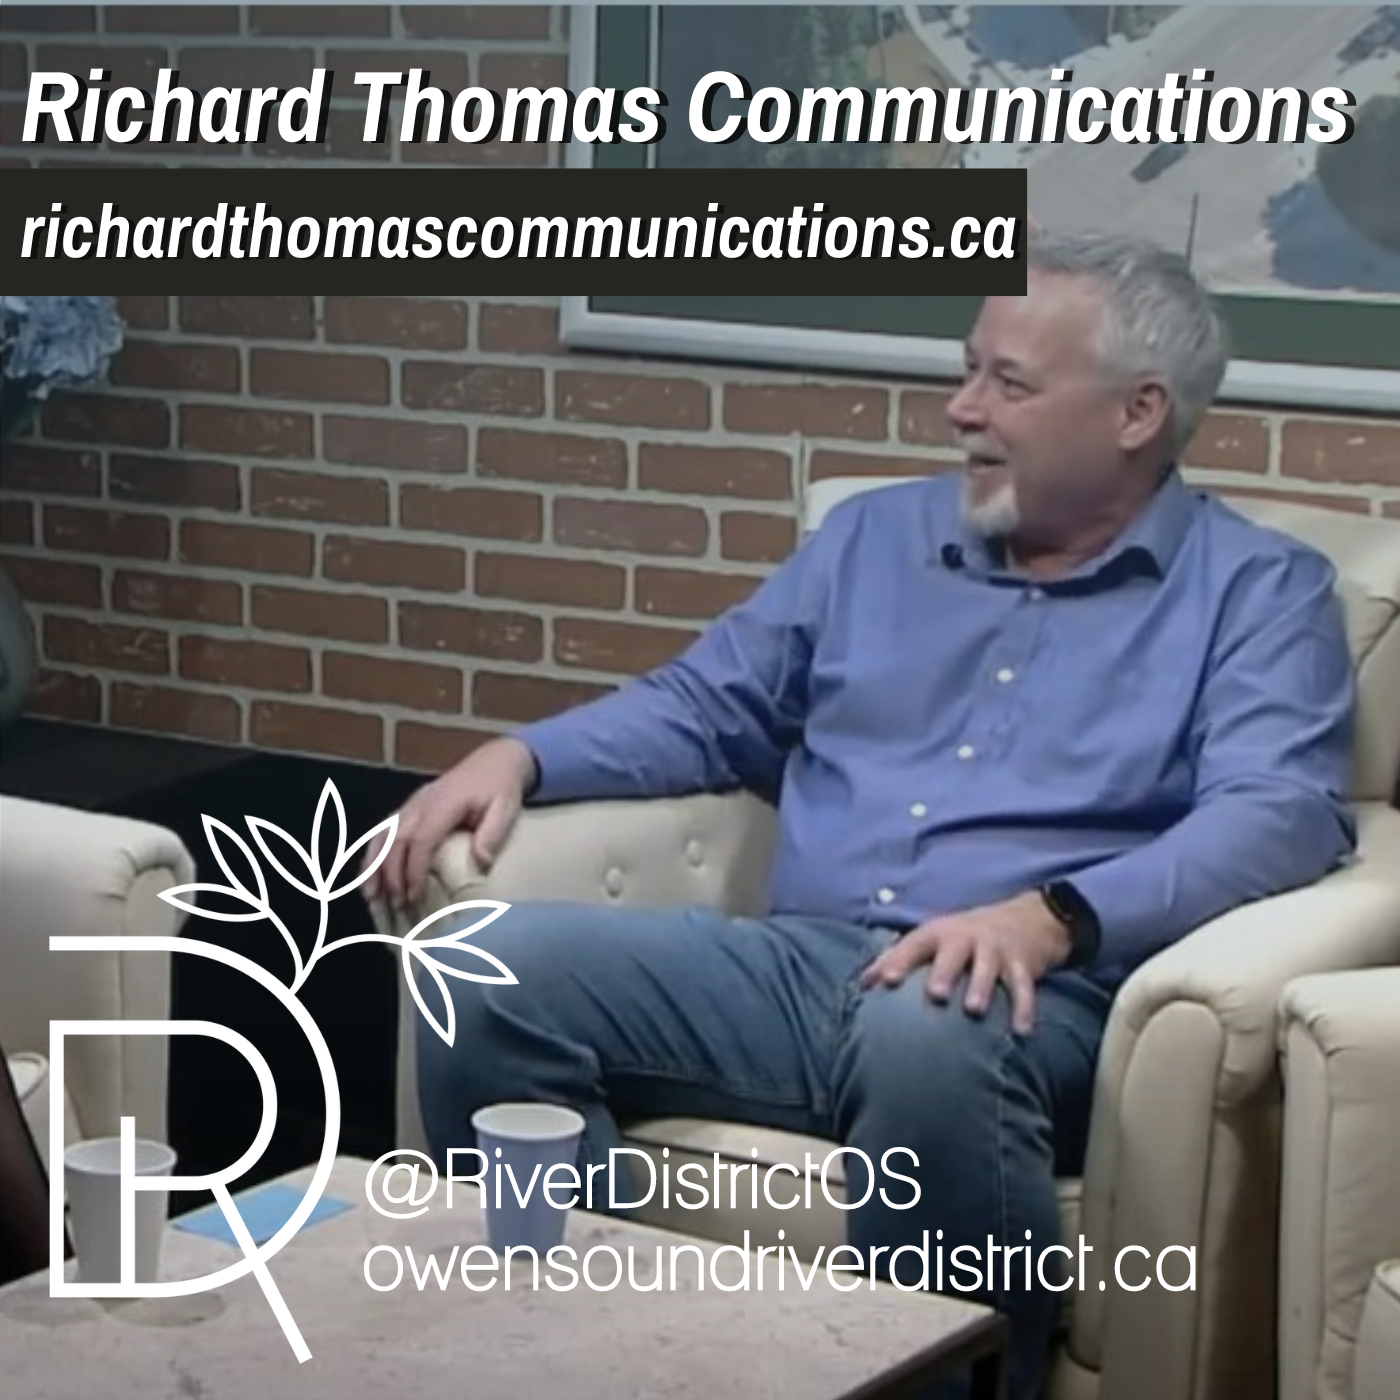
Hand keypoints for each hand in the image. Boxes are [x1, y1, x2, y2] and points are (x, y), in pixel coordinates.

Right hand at [361, 737, 538, 911]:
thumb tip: (479, 863)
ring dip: (373, 865)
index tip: (415, 896)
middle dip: (391, 874)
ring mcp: (412, 804)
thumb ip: (493, 834)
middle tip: (396, 905)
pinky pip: (385, 830)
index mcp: (443, 803)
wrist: (495, 760)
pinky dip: (374, 853)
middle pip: (395, 839)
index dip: (414, 869)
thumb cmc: (500, 786)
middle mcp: (421, 802)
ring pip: (383, 834)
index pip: (421, 840)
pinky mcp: (410, 808)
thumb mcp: (506, 808)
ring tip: (370, 895)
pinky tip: (370, 875)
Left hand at [858, 892, 1070, 1034]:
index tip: (885, 981)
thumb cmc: (964, 937)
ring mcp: (996, 949)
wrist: (1026, 919)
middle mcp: (966, 938)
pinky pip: (1023, 987)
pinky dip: (1024, 1008)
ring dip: (981, 987)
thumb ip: (897, 958)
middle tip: (935, 995)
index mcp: (939, 933)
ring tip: (974, 1011)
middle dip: (944, 972)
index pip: (914, 944)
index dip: (898, 961)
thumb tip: (862, 983)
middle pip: (952, 953)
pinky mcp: (1023, 963)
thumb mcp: (933, 939)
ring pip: (988, 967)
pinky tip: (1022, 1031)